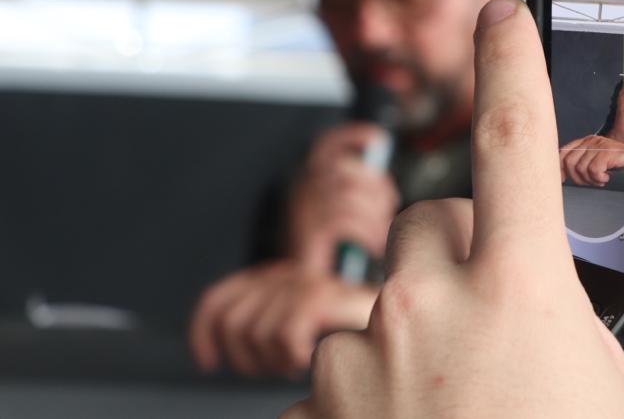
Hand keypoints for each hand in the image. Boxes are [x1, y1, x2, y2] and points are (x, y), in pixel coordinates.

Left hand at [189, 259, 377, 377]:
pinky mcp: (320, 295)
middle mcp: (288, 272)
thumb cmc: (355, 332)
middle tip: (277, 367)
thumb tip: (226, 347)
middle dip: (248, 360)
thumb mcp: (303, 323)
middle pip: (233, 323)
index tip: (208, 362)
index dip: (202, 332)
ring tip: (298, 362)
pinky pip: (284, 336)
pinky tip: (310, 359)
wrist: (405, 315)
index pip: (218, 299)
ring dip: (275, 362)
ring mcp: (305, 282)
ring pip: (256, 335)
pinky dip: (294, 358)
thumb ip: (272, 321)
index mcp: (276, 276)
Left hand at [282, 0, 623, 418]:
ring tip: (466, 384)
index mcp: (517, 289)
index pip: (514, 132)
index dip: (508, 57)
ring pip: (393, 286)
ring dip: (425, 312)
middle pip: (443, 216)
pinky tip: (419, 414)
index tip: (499, 11)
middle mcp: (428, 298)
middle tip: (507, 307)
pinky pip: (349, 350)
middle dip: (471, 241)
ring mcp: (364, 344)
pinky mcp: (319, 391)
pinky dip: (379, 367)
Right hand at [287, 123, 400, 272]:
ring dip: (377, 219)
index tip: (378, 139)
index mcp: (307, 181)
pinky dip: (371, 234)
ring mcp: (303, 208)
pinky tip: (377, 249)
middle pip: (350, 170)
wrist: (298, 290)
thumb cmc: (323, 256)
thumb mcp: (340, 219)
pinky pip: (350, 221)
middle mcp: (302, 188)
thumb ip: (357, 197)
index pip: (327, 145)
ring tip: (383, 237)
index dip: (353, 136)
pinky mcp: (309, 230)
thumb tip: (386, 190)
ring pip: (353, 197)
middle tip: (390, 210)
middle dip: (378, 189)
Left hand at [560, 134, 623, 185]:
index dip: (559, 168)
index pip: (562, 153)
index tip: (561, 180)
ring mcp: (600, 145)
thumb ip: (581, 164)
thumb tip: (563, 175)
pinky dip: (600, 178)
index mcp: (586, 142)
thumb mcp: (598, 163)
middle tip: (591, 182)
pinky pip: (593, 170)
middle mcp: (591, 141)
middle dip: (577, 178)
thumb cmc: (623, 165)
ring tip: (602, 179)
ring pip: (580, 168)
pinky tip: (607, 177)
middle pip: (569, 162)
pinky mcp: (608, 151)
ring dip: (591, 179)